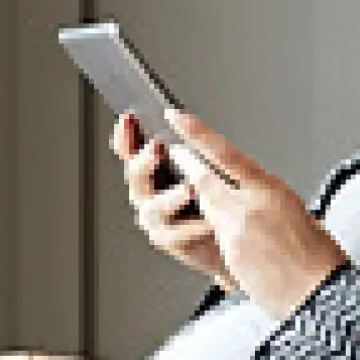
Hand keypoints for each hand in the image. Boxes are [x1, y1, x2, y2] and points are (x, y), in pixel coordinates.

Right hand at [113, 112, 235, 291]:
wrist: (233, 240)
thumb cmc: (217, 202)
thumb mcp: (207, 168)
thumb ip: (190, 149)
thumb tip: (178, 117)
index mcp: (154, 172)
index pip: (132, 151)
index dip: (127, 137)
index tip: (128, 118)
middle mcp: (149, 195)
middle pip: (136, 177)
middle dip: (144, 162)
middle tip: (156, 148)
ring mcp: (157, 220)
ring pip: (153, 208)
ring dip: (171, 198)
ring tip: (190, 189)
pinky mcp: (171, 242)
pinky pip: (174, 235)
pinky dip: (191, 228)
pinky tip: (208, 222)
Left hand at [164, 111, 349, 320]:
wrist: (322, 291)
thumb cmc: (318, 258)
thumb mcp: (297, 213)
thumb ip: (266, 201)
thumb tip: (247, 196)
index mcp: (272, 188)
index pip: (226, 153)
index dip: (197, 133)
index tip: (178, 118)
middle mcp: (252, 202)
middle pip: (204, 177)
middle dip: (185, 166)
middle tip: (173, 155)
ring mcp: (238, 226)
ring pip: (205, 206)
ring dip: (197, 204)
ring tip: (200, 206)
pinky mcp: (232, 250)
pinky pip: (212, 236)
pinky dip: (210, 234)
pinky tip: (220, 241)